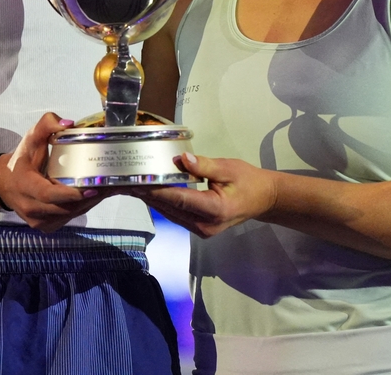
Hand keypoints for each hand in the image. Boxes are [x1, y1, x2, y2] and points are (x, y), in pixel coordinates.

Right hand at [0, 112, 103, 232]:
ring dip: (90, 202)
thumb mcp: (30, 138)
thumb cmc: (21, 160)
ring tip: (109, 188)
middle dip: (89, 197)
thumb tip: (69, 123)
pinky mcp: (46, 226)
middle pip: (65, 207)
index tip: (91, 187)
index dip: (69, 194)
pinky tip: (95, 195)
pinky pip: (69, 218)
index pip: (48, 194)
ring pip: (70, 214)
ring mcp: (39, 221)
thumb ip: (47, 124)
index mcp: (25, 186)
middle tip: (110, 185)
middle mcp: (31, 208)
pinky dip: (83, 207)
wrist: (4, 184)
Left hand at [137, 152, 276, 237]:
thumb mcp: (228, 169)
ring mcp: (201, 230)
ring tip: (133, 185)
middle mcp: (205, 225)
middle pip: (170, 209)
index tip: (138, 182)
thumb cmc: (248, 181)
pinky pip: (176, 215)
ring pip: (170, 214)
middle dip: (148, 195)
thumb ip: (204, 166)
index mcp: (214, 210)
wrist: (263, 199)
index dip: (157, 191)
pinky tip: (150, 193)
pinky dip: (163, 204)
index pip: (179, 199)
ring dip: (152, 200)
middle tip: (127, 181)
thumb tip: (181, 160)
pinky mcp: (199, 228)